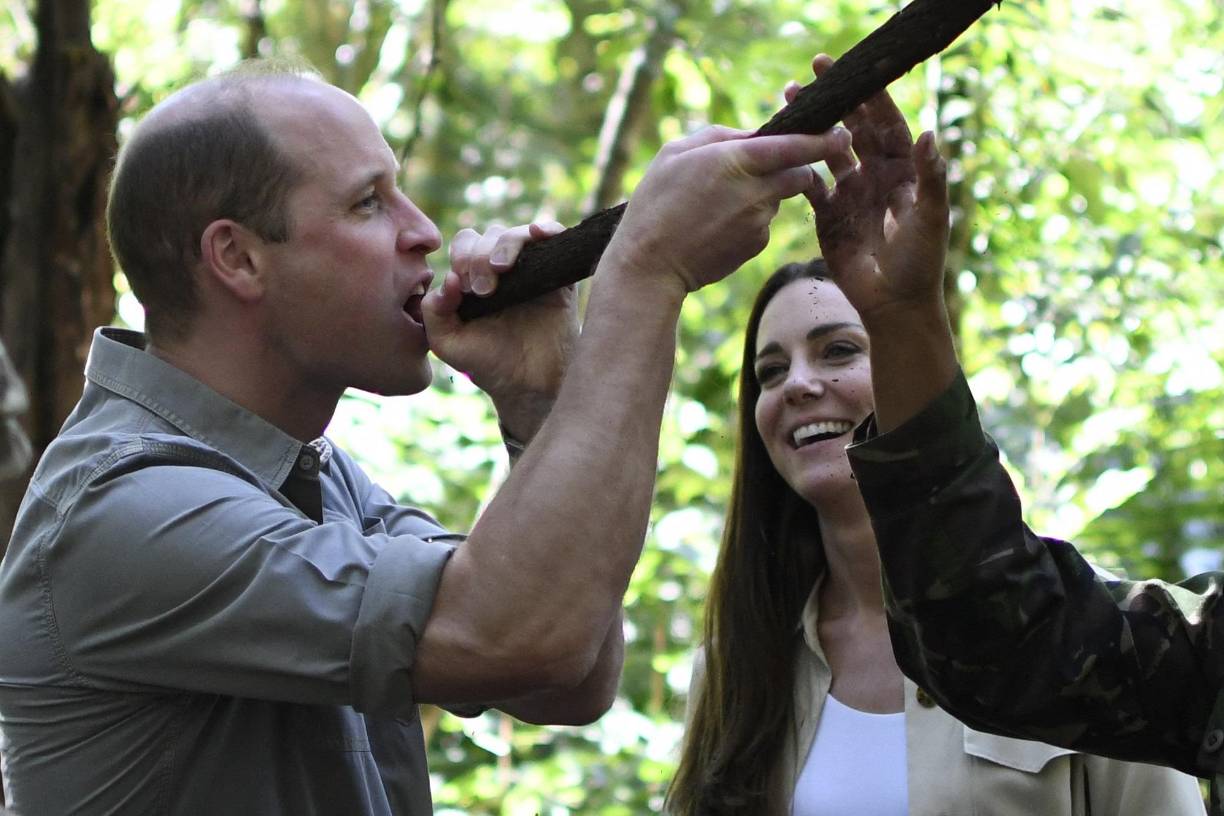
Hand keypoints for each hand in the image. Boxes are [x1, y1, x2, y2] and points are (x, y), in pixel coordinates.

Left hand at [422, 221, 577, 439]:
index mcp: (473, 277)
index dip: (462, 256)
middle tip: (483, 290)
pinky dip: (547, 229)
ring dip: (506, 244)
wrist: (528, 385)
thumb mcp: (446, 341)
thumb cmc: (487, 364)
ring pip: (517, 234)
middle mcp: (502, 269)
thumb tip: (450, 279)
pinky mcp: (559, 276)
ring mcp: (531, 270)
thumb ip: (434, 310)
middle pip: (489, 235)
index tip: (465, 289)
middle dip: (480, 256)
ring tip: (502, 269)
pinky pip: (555, 239)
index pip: (465, 243)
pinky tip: (538, 234)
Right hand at [607, 124, 851, 296]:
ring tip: (719, 202)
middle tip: (767, 166)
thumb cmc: (655, 202)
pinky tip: (717, 224)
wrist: (650, 265)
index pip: (799, 146)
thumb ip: (720, 136)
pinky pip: (764, 222)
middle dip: (795, 166)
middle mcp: (757, 191)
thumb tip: (753, 135)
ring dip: (763, 193)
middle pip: (801, 173)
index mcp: (738, 160)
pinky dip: (749, 218)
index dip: (825, 139)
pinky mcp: (757, 245)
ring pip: (779, 197)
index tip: (841, 132)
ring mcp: (760, 222)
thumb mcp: (676, 152)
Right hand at [796, 54, 949, 325]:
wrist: (894, 305)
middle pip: (854, 130)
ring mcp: (850, 196)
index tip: (853, 72)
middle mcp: (876, 177)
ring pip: (827, 152)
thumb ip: (931, 178)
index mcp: (903, 172)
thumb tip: (928, 134)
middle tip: (813, 74)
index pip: (886, 124)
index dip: (871, 96)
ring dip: (811, 129)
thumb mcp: (931, 220)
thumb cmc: (920, 264)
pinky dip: (797, 169)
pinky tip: (780, 151)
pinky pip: (810, 186)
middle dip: (836, 102)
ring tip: (790, 103)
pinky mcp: (828, 217)